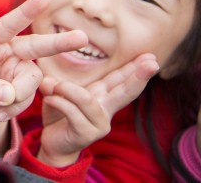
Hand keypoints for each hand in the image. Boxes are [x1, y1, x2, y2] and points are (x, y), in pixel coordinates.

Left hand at [0, 0, 87, 153]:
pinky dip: (15, 108)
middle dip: (60, 43)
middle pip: (38, 45)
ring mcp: (21, 67)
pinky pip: (29, 97)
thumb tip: (9, 94)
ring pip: (32, 80)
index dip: (27, 11)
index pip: (9, 24)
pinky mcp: (27, 85)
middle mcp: (10, 50)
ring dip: (17, 97)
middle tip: (82, 37)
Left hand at [37, 53, 158, 166]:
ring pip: (87, 100)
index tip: (151, 56)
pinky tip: (49, 98)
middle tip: (153, 63)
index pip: (120, 80)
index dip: (134, 69)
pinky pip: (72, 113)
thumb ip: (55, 86)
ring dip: (69, 90)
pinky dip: (59, 102)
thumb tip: (47, 81)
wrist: (53, 144)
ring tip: (56, 86)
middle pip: (124, 91)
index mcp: (103, 97)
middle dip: (138, 77)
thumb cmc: (59, 116)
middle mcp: (105, 110)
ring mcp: (98, 124)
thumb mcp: (58, 95)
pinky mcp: (86, 134)